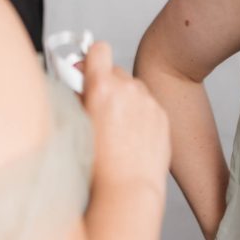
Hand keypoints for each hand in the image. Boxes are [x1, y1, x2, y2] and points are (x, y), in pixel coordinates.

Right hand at [82, 42, 170, 198]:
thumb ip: (77, 98)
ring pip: (133, 88)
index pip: (98, 49)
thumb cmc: (99, 167)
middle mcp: (127, 89)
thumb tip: (77, 86)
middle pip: (115, 70)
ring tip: (116, 127)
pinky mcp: (162, 114)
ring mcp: (148, 100)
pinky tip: (132, 136)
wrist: (129, 189)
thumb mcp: (77, 126)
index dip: (91, 58)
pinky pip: (148, 104)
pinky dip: (140, 113)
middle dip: (106, 83)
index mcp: (102, 88)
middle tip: (98, 106)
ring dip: (124, 98)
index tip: (86, 68)